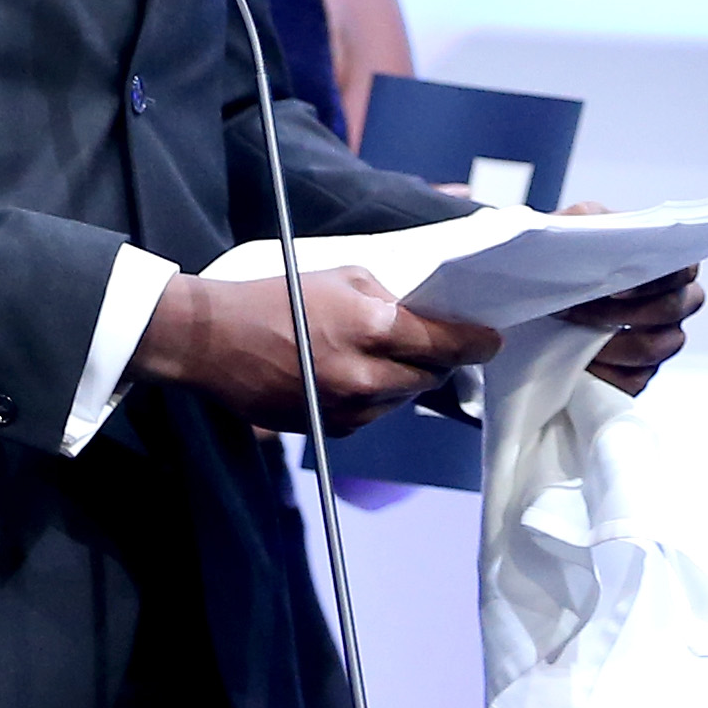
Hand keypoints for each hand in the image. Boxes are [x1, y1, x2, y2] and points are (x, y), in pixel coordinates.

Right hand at [134, 266, 501, 432]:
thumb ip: (389, 300)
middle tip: (435, 343)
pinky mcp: (330, 429)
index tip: (491, 341)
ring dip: (405, 380)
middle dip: (438, 359)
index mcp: (372, 328)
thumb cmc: (278, 298)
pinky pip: (374, 415)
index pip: (444, 344)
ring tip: (383, 356)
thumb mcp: (342, 278)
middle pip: (430, 376)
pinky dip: (376, 398)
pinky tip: (356, 375)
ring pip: (403, 399)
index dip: (475, 343)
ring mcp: (347, 408)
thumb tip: (424, 318)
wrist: (216, 342)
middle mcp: (364, 375)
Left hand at [552, 204, 701, 395]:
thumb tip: (595, 227)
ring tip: (576, 336)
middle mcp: (670, 303)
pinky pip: (638, 381)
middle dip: (626, 312)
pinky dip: (608, 373)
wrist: (533, 299)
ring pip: (658, 347)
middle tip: (580, 309)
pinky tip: (583, 363)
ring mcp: (658, 340)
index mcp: (663, 265)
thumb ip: (584, 219)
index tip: (615, 285)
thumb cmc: (561, 261)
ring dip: (615, 343)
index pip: (684, 268)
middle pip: (676, 309)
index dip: (655, 279)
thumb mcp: (566, 229)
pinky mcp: (637, 375)